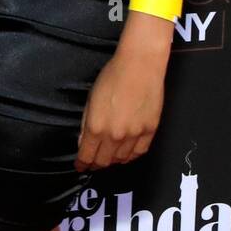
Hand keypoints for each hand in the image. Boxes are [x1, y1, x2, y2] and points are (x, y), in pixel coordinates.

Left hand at [75, 46, 164, 170]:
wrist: (140, 65)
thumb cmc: (113, 75)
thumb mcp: (91, 98)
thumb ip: (86, 123)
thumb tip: (83, 142)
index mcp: (96, 126)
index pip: (87, 155)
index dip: (82, 164)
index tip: (80, 165)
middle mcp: (114, 135)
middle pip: (103, 161)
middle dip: (96, 164)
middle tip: (93, 163)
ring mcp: (134, 135)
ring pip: (121, 159)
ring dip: (113, 161)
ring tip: (109, 157)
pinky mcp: (150, 131)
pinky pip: (139, 152)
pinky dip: (131, 156)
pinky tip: (126, 154)